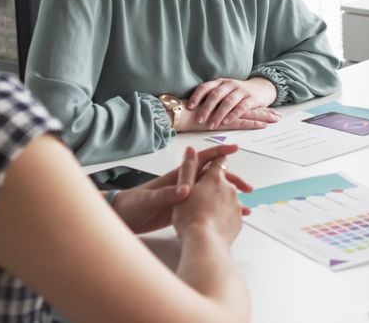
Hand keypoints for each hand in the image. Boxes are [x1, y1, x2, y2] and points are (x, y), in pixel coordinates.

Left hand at [111, 145, 252, 233]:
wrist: (122, 219)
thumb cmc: (132, 206)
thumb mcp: (149, 200)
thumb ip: (167, 194)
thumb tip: (185, 190)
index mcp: (176, 177)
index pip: (200, 161)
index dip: (217, 154)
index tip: (233, 150)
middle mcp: (183, 185)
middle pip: (212, 178)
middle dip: (231, 180)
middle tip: (247, 187)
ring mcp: (184, 198)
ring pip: (212, 194)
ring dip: (227, 198)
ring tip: (244, 206)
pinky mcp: (183, 211)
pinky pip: (206, 208)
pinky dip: (218, 212)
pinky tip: (228, 219)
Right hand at [171, 153, 244, 246]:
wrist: (204, 241)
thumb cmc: (189, 217)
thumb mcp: (183, 189)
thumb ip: (187, 169)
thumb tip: (191, 150)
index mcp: (213, 178)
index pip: (218, 163)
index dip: (219, 159)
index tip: (224, 156)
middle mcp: (227, 189)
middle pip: (229, 181)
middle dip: (230, 180)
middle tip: (236, 183)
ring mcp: (235, 204)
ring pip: (231, 199)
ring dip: (226, 201)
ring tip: (217, 210)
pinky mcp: (238, 220)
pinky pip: (234, 214)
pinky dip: (227, 215)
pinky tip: (218, 223)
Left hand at [185, 77, 279, 129]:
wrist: (262, 87)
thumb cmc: (238, 92)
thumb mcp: (225, 90)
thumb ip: (212, 96)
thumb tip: (191, 108)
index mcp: (220, 82)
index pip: (205, 87)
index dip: (197, 96)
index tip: (190, 107)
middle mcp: (230, 84)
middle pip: (215, 95)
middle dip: (206, 108)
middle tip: (199, 120)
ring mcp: (241, 91)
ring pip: (227, 102)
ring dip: (218, 114)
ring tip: (211, 125)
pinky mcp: (251, 98)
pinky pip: (241, 107)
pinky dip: (233, 115)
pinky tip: (226, 122)